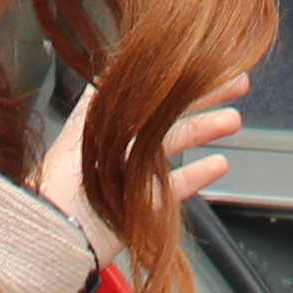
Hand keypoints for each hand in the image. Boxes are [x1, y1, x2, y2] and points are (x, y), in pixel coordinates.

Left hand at [35, 72, 250, 259]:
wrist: (58, 231)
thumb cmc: (61, 177)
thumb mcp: (83, 124)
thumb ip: (104, 94)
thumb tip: (120, 61)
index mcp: (103, 122)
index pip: (146, 91)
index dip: (173, 77)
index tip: (201, 63)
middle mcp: (119, 145)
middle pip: (167, 116)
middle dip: (201, 99)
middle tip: (234, 85)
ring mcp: (133, 175)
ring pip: (175, 146)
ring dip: (204, 131)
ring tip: (232, 120)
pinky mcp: (143, 205)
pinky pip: (175, 187)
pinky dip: (197, 175)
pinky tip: (218, 164)